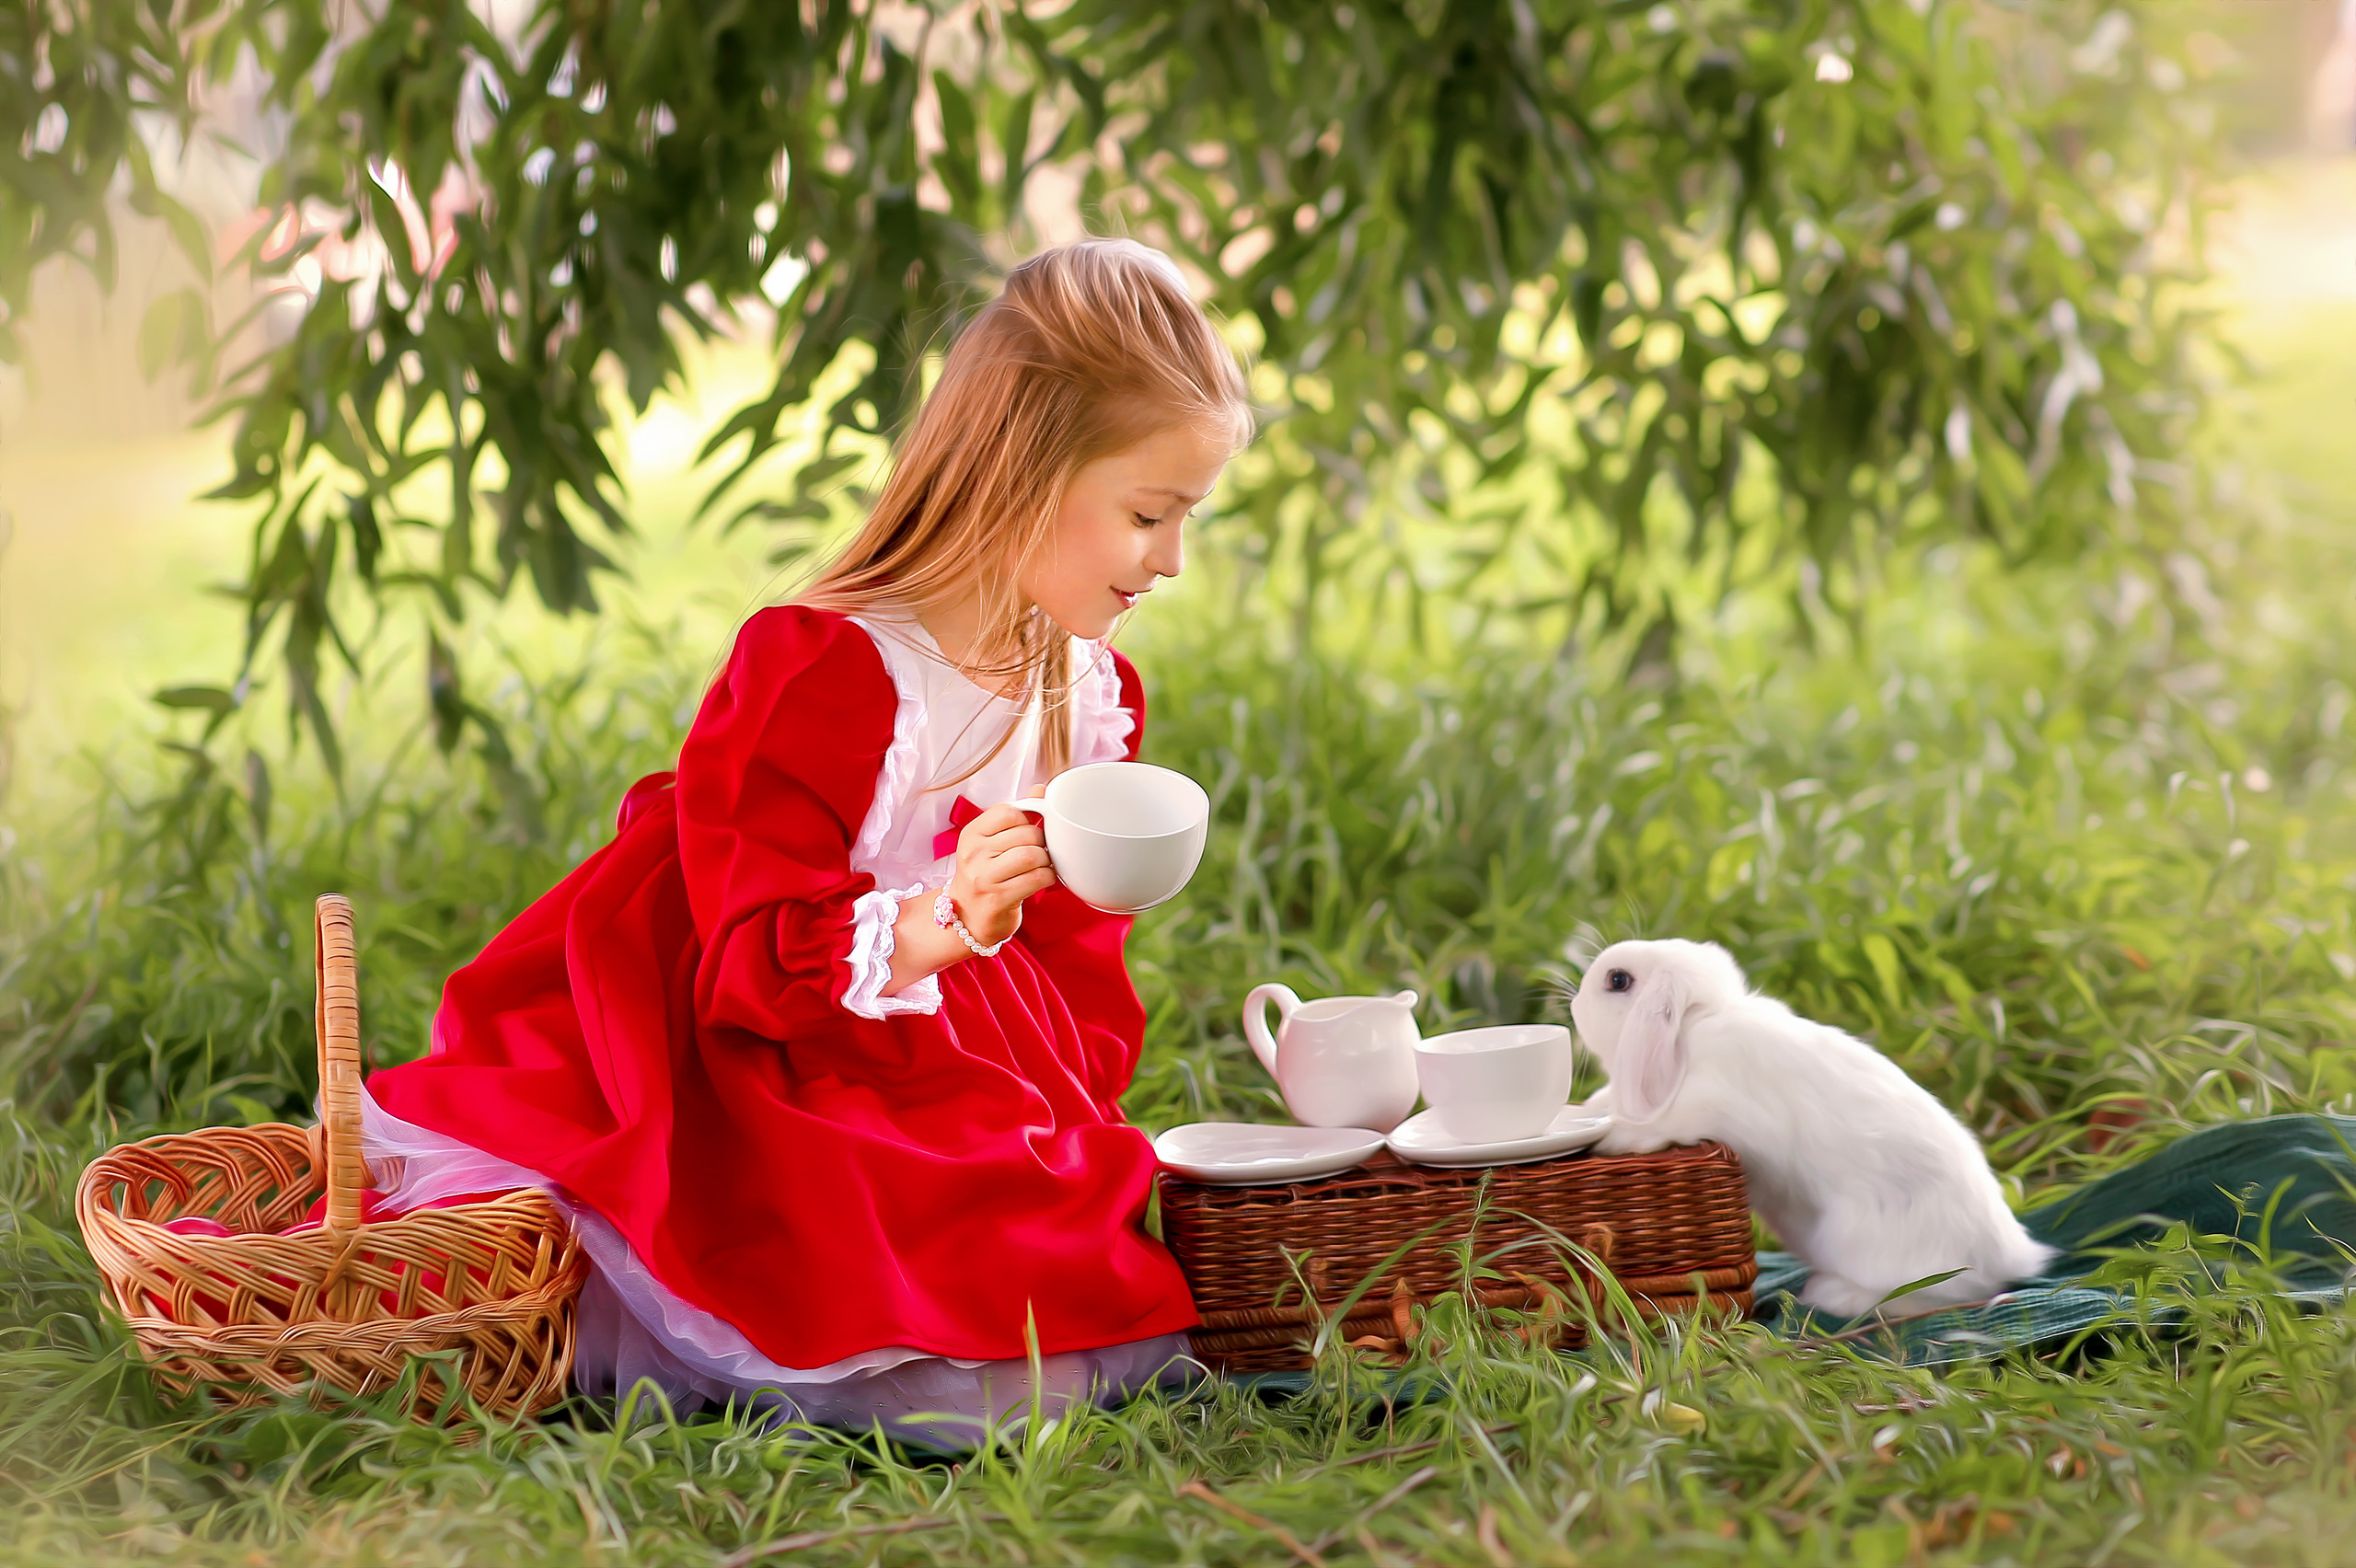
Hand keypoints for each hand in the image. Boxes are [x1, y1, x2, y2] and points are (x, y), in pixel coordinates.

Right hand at [943, 804, 1056, 948]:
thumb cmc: (986, 876)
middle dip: (1041, 843)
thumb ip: (1016, 816)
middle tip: (1038, 853)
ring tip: (1040, 867)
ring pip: (1033, 855)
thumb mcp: (992, 843)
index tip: (1027, 834)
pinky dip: (1047, 878)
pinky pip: (1037, 879)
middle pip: (1026, 834)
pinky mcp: (998, 898)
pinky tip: (1041, 880)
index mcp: (971, 834)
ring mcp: (983, 877)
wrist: (967, 918)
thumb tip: (1040, 789)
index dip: (1027, 821)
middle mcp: (973, 853)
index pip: (1009, 811)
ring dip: (1046, 861)